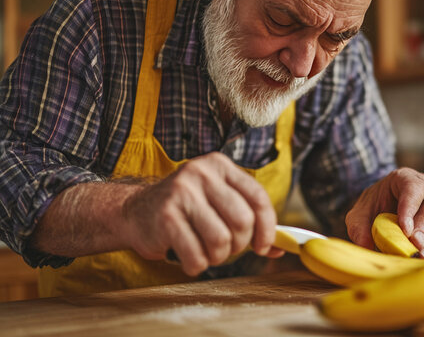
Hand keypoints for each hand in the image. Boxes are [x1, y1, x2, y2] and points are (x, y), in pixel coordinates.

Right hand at [121, 152, 282, 275]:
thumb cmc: (185, 210)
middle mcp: (201, 174)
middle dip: (239, 245)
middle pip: (243, 221)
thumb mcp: (217, 203)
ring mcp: (182, 193)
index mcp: (219, 166)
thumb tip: (280, 248)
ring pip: (222, 240)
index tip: (263, 246)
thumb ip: (249, 220)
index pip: (258, 197)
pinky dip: (197, 264)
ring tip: (206, 252)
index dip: (267, 227)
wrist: (135, 211)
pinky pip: (197, 254)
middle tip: (227, 249)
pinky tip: (189, 257)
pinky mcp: (166, 217)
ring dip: (218, 257)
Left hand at [345, 167, 423, 258]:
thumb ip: (358, 227)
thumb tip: (366, 245)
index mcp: (406, 178)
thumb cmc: (372, 209)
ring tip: (422, 257)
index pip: (413, 187)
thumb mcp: (359, 215)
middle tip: (415, 244)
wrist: (381, 211)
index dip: (410, 207)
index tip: (404, 228)